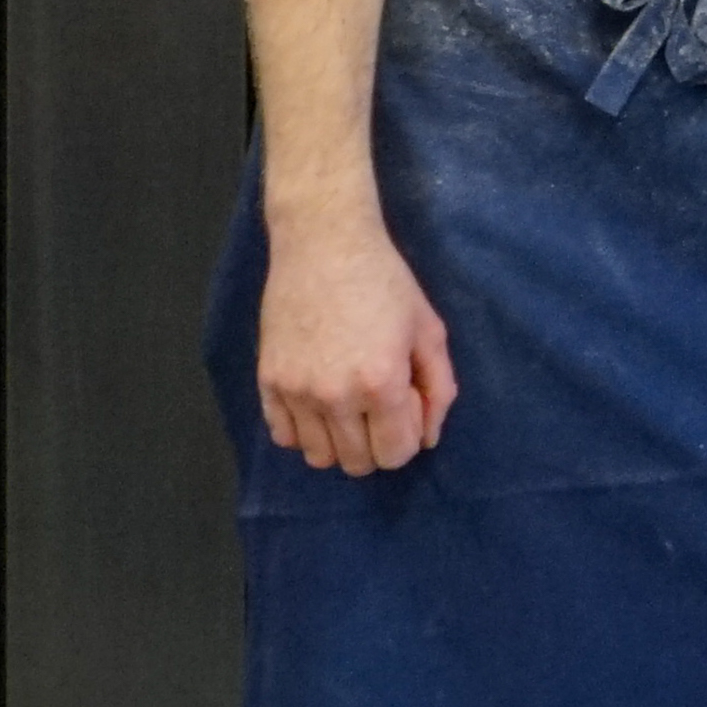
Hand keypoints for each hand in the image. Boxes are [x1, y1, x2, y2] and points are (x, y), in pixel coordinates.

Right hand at [255, 222, 459, 475]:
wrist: (323, 244)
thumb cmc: (384, 282)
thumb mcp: (428, 330)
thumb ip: (438, 389)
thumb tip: (429, 438)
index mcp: (380, 384)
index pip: (394, 455)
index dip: (407, 436)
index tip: (404, 405)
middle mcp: (334, 397)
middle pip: (357, 463)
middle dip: (376, 443)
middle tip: (377, 404)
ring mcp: (296, 391)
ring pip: (318, 457)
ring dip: (339, 441)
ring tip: (347, 405)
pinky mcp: (268, 381)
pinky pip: (283, 436)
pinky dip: (303, 430)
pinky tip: (316, 401)